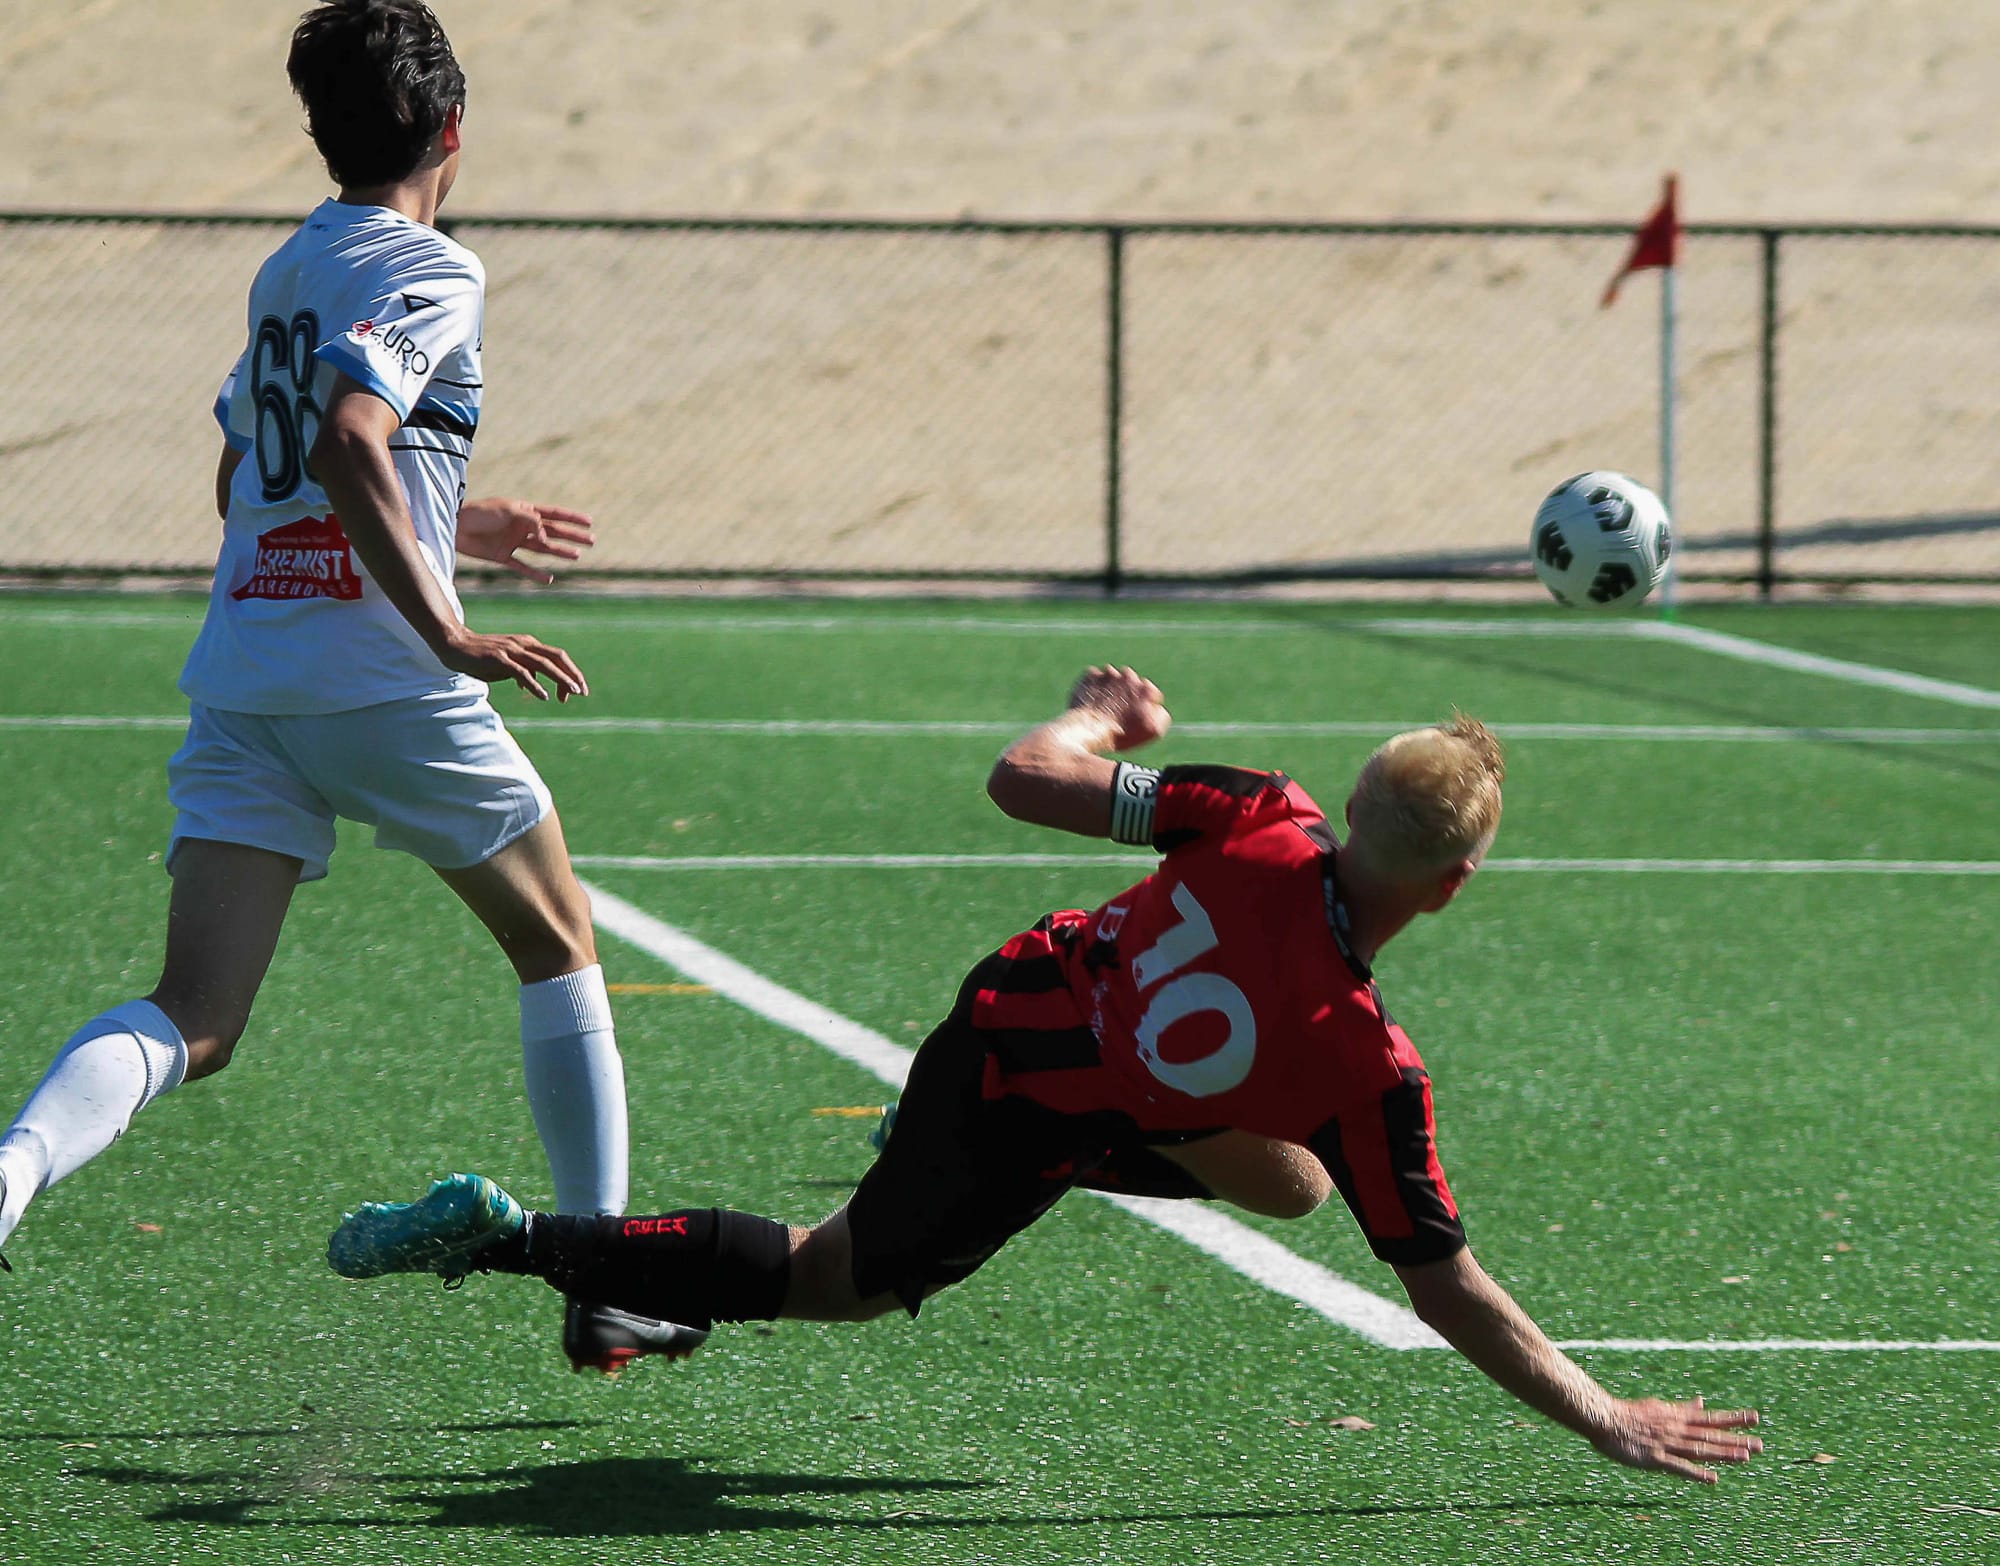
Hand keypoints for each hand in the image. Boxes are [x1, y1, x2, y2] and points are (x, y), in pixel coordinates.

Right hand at [439, 626, 588, 702]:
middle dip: (573, 674)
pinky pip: (521, 672)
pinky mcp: (499, 659)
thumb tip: (534, 686)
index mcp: (528, 644)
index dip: (570, 672)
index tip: (577, 691)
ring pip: (543, 664)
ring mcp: (511, 650)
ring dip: (560, 678)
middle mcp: (524, 644)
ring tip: (572, 692)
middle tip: (583, 692)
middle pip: (556, 656)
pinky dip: (534, 684)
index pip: (557, 656)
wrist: (455, 645)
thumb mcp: (507, 665)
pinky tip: (544, 696)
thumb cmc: (482, 656)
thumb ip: (523, 672)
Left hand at [456, 497, 595, 583]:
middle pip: (552, 532)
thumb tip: (547, 537)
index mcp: (523, 511)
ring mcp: (513, 542)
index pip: (553, 514)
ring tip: (577, 557)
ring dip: (559, 552)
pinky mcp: (502, 556)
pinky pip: (523, 566)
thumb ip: (530, 521)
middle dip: (572, 536)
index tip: (589, 522)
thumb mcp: (508, 510)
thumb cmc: (480, 513)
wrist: (454, 526)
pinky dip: (536, 573)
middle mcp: (521, 526)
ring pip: (542, 549)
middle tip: (591, 541)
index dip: (572, 517)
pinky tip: (550, 578)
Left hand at [1067, 666, 1170, 751]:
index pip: (1151, 693)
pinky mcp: (1090, 674)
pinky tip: (1091, 702)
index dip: (1144, 705)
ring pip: (1113, 679)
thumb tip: (1157, 707)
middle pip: (1132, 684)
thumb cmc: (1120, 733)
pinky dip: (1093, 688)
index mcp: (1146, 688)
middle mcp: (1129, 676)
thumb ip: (1162, 716)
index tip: (1135, 714)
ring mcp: (1109, 673)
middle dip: (1127, 695)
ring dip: (1111, 690)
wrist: (1088, 729)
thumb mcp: (1152, 731)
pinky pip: (1094, 679)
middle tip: (1118, 712)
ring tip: (1104, 707)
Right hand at [1589, 1397, 1761, 1483]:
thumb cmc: (1629, 1414)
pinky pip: (1679, 1467)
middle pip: (1710, 1435)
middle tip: (1761, 1445)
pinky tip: (1713, 1479)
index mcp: (1677, 1417)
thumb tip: (1702, 1402)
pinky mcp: (1655, 1458)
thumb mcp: (1660, 1407)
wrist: (1603, 1418)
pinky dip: (1697, 1473)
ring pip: (1700, 1449)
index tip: (1755, 1418)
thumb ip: (1683, 1409)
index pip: (1710, 1418)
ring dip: (1723, 1453)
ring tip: (1746, 1457)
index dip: (1733, 1419)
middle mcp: (1676, 1429)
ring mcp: (1667, 1444)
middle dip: (1736, 1439)